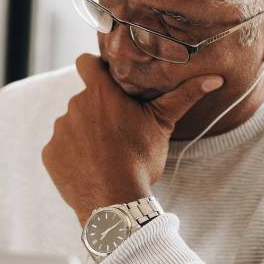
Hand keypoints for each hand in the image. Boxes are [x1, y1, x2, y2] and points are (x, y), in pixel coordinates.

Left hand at [42, 54, 222, 224]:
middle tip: (116, 132)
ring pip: (72, 125)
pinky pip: (60, 149)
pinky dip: (71, 156)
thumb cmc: (141, 160)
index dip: (94, 69)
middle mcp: (74, 105)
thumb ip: (184, 96)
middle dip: (97, 111)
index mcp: (100, 92)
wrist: (115, 201)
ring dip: (84, 135)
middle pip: (84, 100)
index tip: (106, 82)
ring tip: (104, 155)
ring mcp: (59, 130)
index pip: (86, 62)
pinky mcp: (50, 154)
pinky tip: (89, 168)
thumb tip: (214, 78)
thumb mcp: (163, 124)